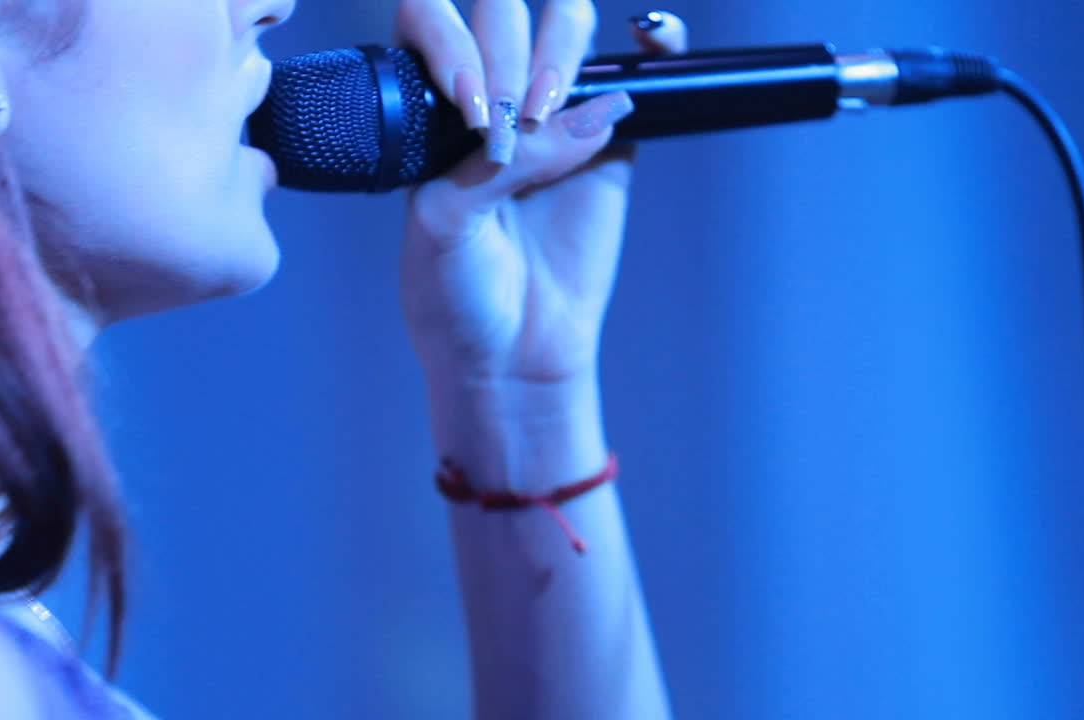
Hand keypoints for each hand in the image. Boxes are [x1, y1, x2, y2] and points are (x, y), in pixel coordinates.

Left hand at [396, 4, 688, 384]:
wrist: (512, 356)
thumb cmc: (457, 296)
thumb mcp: (446, 222)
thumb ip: (498, 160)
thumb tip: (579, 115)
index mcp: (429, 112)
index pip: (434, 22)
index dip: (455, 42)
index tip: (472, 105)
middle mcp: (488, 101)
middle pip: (506, 16)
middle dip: (510, 51)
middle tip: (515, 116)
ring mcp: (553, 120)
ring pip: (566, 31)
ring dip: (562, 49)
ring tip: (552, 112)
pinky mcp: (610, 146)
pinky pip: (635, 76)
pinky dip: (654, 44)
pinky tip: (654, 36)